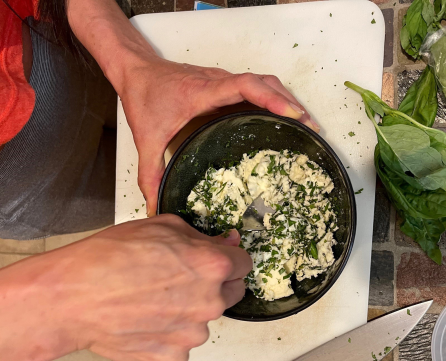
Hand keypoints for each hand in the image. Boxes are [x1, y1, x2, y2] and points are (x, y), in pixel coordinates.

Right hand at [61, 215, 251, 360]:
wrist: (72, 297)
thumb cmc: (109, 257)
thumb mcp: (161, 225)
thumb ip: (201, 236)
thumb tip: (227, 242)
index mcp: (212, 266)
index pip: (243, 263)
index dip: (228, 259)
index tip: (214, 261)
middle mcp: (210, 302)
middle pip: (230, 293)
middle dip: (213, 285)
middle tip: (179, 279)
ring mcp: (192, 334)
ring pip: (203, 321)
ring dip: (189, 312)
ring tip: (153, 301)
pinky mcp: (173, 357)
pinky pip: (181, 345)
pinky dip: (169, 336)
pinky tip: (146, 322)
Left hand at [118, 56, 319, 216]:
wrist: (136, 70)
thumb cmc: (143, 96)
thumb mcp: (146, 138)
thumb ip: (150, 174)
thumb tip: (156, 206)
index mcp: (204, 92)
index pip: (245, 86)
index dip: (272, 97)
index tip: (292, 114)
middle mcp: (219, 83)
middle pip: (265, 83)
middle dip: (289, 103)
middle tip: (309, 128)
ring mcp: (224, 82)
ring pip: (265, 82)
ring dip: (286, 100)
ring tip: (304, 124)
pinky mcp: (226, 86)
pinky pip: (257, 88)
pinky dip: (275, 99)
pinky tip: (282, 118)